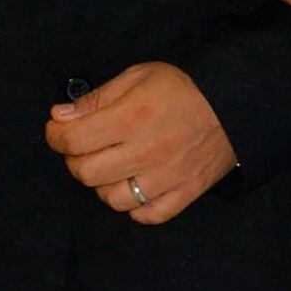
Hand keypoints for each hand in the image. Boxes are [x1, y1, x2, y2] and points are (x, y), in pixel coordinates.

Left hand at [43, 62, 237, 224]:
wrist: (235, 103)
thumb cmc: (184, 87)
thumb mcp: (138, 76)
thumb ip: (97, 98)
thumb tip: (60, 117)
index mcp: (131, 118)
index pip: (73, 140)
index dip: (55, 136)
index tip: (56, 129)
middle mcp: (145, 152)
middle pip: (85, 173)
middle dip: (74, 158)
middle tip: (82, 146)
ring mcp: (165, 178)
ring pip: (111, 199)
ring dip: (102, 183)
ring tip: (110, 165)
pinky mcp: (184, 194)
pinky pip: (146, 215)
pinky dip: (135, 206)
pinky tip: (135, 185)